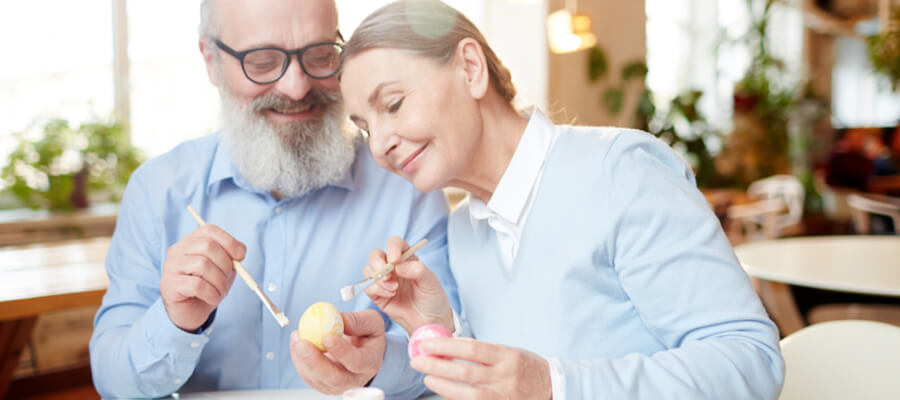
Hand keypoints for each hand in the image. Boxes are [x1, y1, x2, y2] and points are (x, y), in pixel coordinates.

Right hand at [160, 224, 244, 331]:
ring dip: (219, 282)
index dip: (229, 242)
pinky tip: (212, 299)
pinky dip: (211, 293)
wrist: (191, 312)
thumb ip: (231, 257)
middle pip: (208, 246)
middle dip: (225, 264)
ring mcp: (170, 266)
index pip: (209, 230)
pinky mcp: (168, 285)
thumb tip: (240, 252)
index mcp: (190, 241)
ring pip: (202, 265)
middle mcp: (177, 250)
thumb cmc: (209, 287)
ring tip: (219, 292)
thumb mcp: (224, 269)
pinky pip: (197, 285)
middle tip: (226, 279)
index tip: (240, 257)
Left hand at [290, 309, 385, 393]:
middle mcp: (354, 378)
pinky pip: (307, 376)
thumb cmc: (367, 334)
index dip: (342, 352)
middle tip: (302, 345)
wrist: (361, 348)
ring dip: (302, 360)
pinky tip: (296, 341)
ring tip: (297, 337)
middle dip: (315, 362)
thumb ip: (358, 321)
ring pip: (317, 379)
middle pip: (334, 379)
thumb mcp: (371, 321)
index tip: (327, 338)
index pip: (357, 362)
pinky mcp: (323, 383)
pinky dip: (298, 359)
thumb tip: (340, 320)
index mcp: (370, 362)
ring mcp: (338, 384)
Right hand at [364, 236, 453, 333]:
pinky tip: (390, 295)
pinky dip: (376, 289)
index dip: (392, 247)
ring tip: (394, 289)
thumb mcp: (431, 283)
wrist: (429, 322)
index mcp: (407, 259)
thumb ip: (418, 271)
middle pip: (376, 255)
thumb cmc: (433, 299)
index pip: (395, 244)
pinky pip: (367, 286)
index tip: (395, 259)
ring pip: (369, 270)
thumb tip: (398, 265)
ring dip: (378, 278)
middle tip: (388, 275)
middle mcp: (393, 267)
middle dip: (378, 262)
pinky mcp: (377, 295)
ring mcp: (384, 281)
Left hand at [410, 338, 551, 399]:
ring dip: (442, 384)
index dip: (446, 345)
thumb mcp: (510, 353)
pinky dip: (455, 399)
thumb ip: (484, 353)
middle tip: (417, 359)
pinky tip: (443, 393)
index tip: (427, 343)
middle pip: (464, 371)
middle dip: (437, 365)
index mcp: (508, 356)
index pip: (472, 348)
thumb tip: (450, 348)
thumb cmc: (527, 368)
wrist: (552, 389)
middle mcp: (505, 376)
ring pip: (466, 392)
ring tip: (426, 377)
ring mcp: (501, 395)